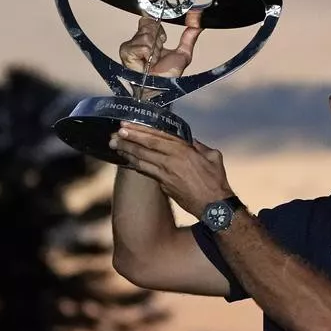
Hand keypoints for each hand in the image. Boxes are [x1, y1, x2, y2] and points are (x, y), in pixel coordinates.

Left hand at [109, 121, 233, 217]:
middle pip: (145, 147)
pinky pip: (146, 172)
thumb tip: (191, 141)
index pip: (157, 136)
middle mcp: (172, 160)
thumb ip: (200, 147)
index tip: (126, 125)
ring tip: (114, 145)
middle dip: (128, 139)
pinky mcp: (164, 185)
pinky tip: (127, 161)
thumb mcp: (213, 157)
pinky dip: (135, 165)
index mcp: (184, 150)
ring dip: (127, 152)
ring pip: (141, 160)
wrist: (214, 205)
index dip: (140, 130)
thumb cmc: (216, 181)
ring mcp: (166, 174)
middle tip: (114, 134)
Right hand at [119, 16, 202, 98]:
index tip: (163, 40)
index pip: (151, 20)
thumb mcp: (183, 53)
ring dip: (154, 50)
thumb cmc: (167, 76)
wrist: (159, 87)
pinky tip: (146, 62)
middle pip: (148, 24)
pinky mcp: (126, 51)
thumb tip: (197, 21)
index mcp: (150, 39)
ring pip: (147, 34)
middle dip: (157, 39)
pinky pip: (142, 44)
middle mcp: (138, 41)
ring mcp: (131, 45)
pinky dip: (148, 54)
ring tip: (152, 60)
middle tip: (157, 54)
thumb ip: (190, 36)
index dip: (159, 30)